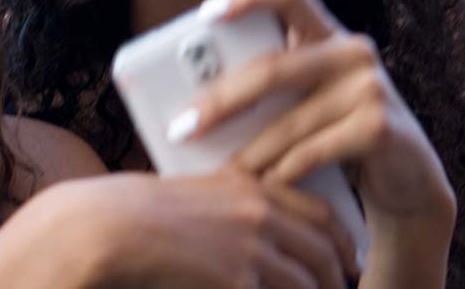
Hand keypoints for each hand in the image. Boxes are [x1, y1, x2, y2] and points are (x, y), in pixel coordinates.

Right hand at [67, 170, 355, 287]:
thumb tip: (261, 228)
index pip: (320, 213)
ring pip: (309, 283)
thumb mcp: (199, 194)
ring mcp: (252, 247)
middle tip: (344, 288)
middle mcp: (259, 213)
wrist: (114, 226)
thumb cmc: (143, 212)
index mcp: (252, 187)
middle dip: (339, 277)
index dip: (343, 240)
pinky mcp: (238, 279)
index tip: (350, 257)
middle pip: (324, 252)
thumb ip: (234, 205)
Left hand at [177, 0, 454, 244]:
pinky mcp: (381, 127)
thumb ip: (267, 88)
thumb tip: (190, 103)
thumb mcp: (305, 100)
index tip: (206, 12)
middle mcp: (352, 50)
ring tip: (219, 173)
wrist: (408, 182)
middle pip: (273, 66)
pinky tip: (264, 189)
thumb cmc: (338, 136)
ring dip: (249, 154)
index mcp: (327, 33)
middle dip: (222, 99)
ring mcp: (370, 86)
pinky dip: (283, 175)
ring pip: (289, 120)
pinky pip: (314, 152)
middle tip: (184, 126)